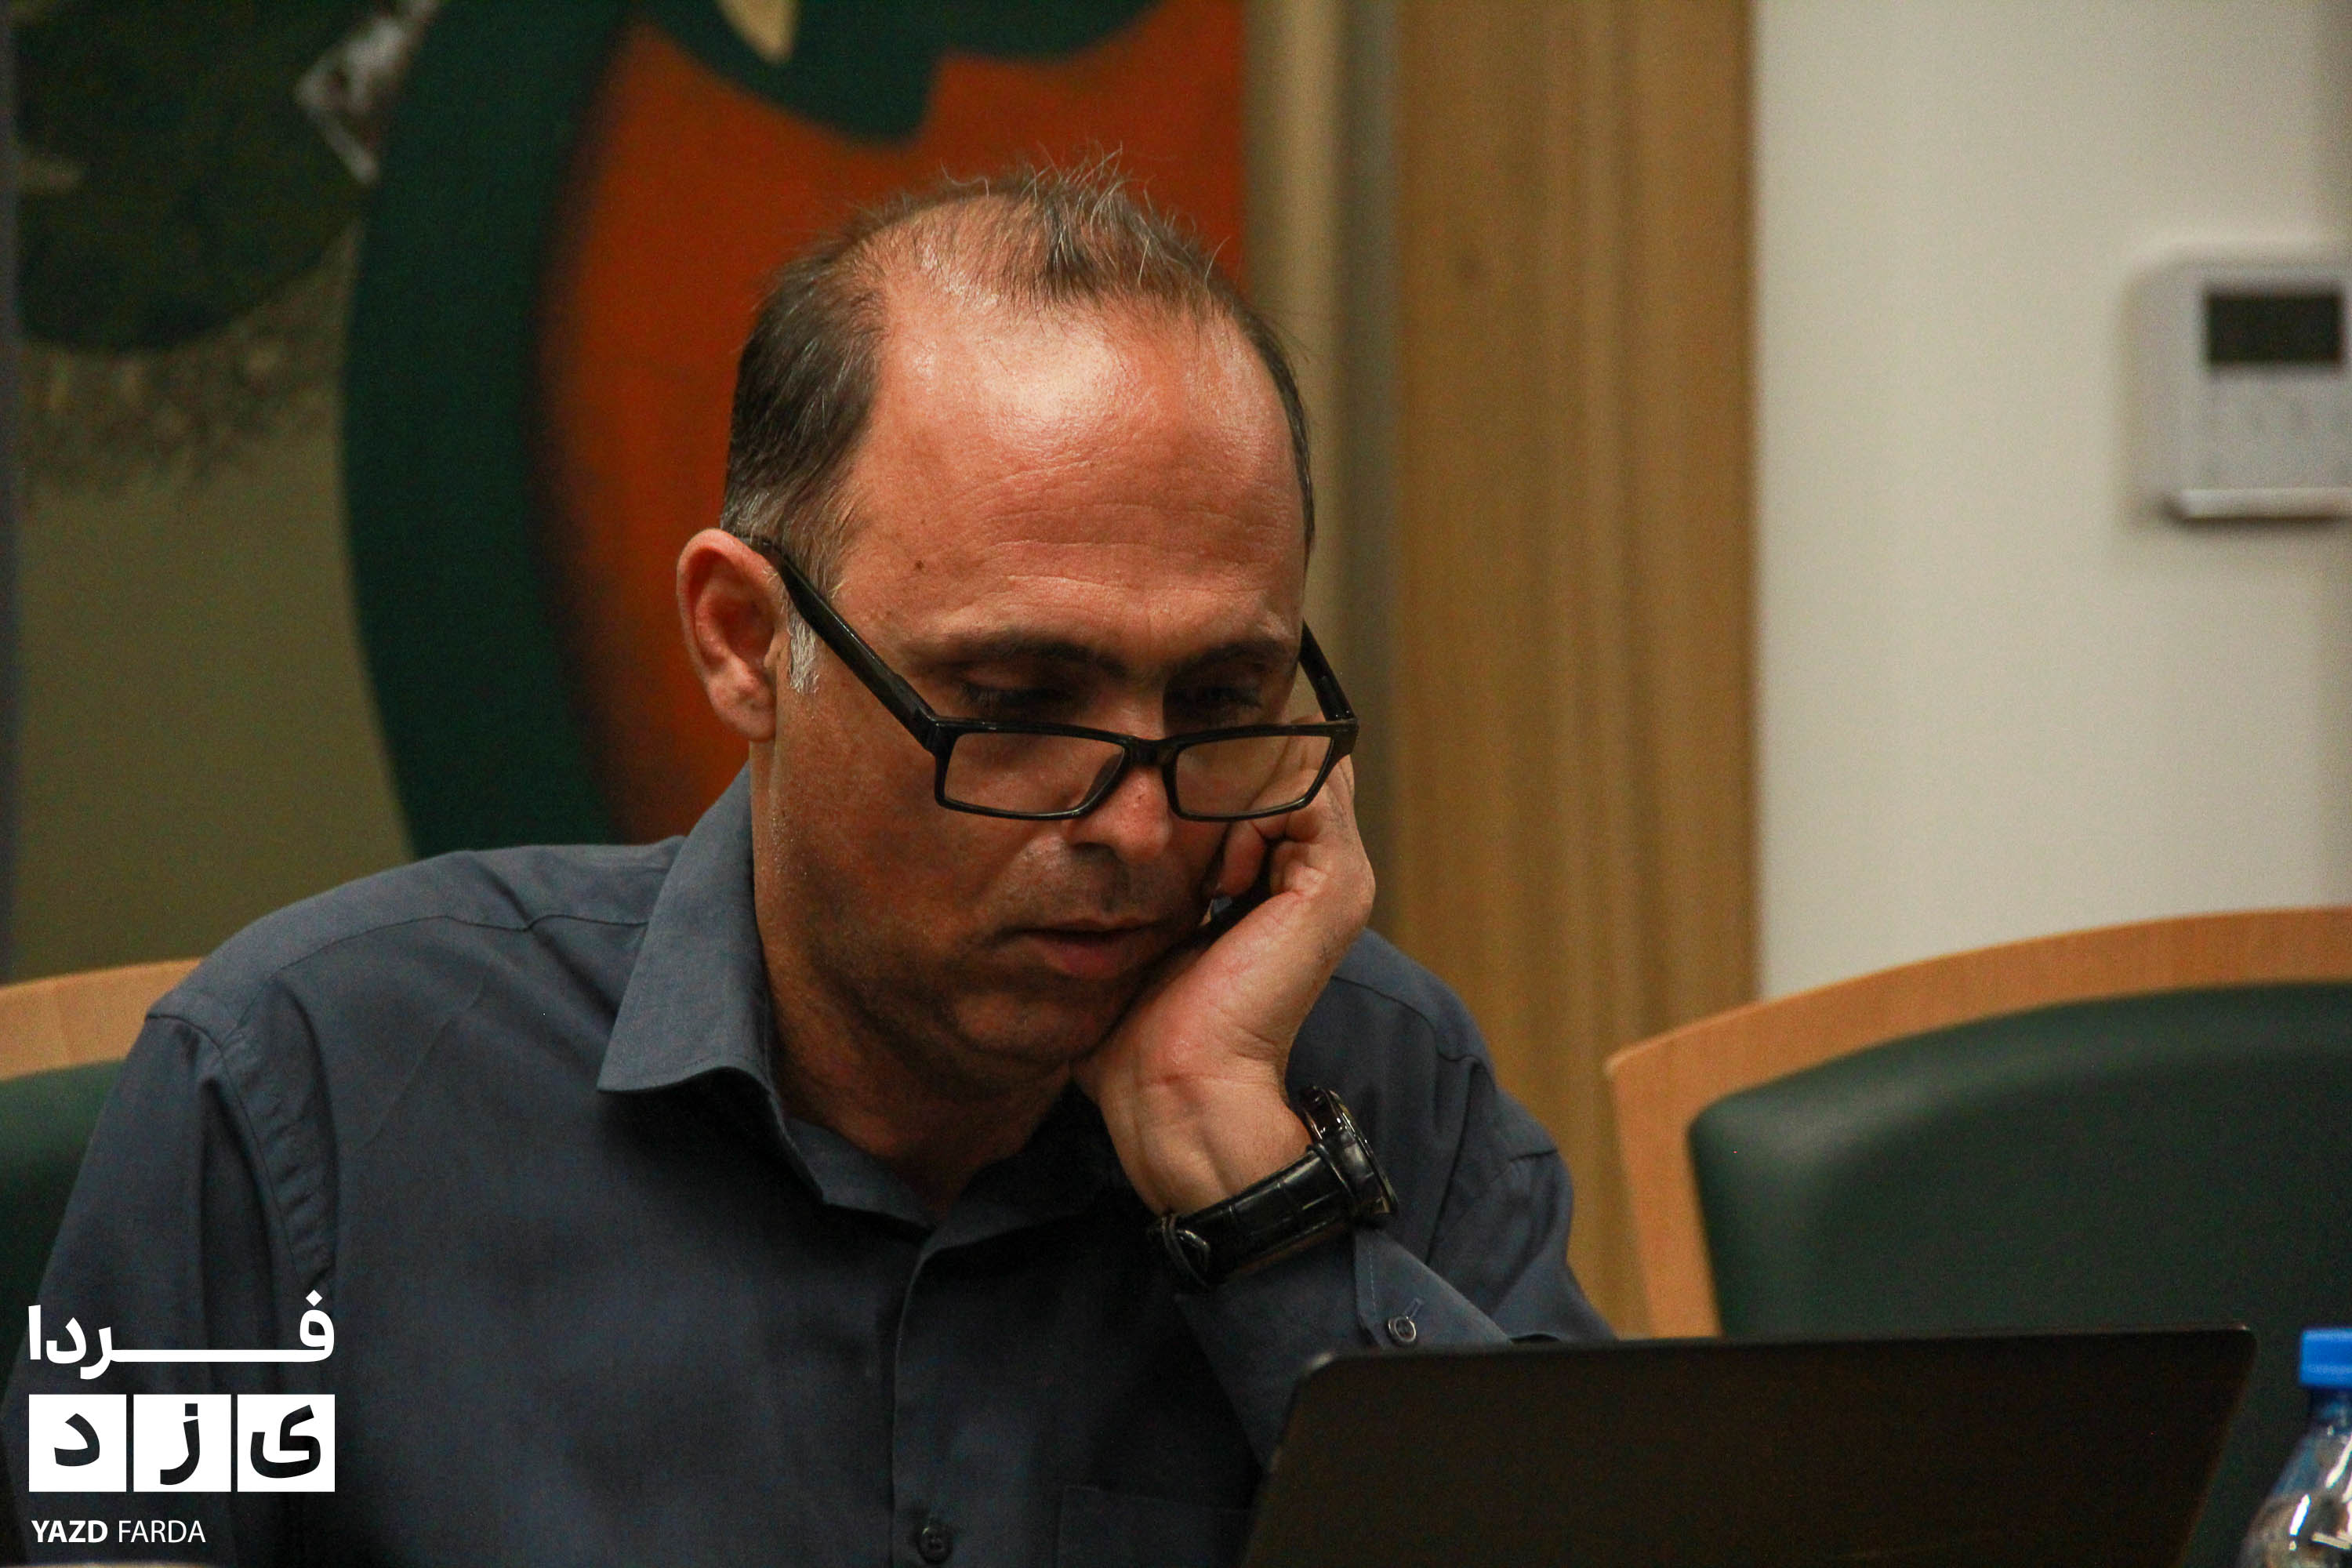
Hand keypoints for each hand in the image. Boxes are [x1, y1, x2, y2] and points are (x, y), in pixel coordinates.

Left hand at [1074, 758, 1375, 1214]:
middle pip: (1287, 756)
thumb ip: (1158, 871)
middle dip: (1224, 768)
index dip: (1214, 770)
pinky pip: (1299, 793)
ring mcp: (1338, 876)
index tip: (1163, 823)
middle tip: (1180, 833)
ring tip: (1204, 868)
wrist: (1176, 1091)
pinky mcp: (1333, 887)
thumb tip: (1121, 821)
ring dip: (1234, 792)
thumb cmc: (1145, 1029)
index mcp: (1288, 880)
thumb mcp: (1146, 925)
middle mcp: (1326, 871)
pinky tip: (1220, 881)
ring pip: (1293, 763)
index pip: (1269, 771)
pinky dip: (1249, 817)